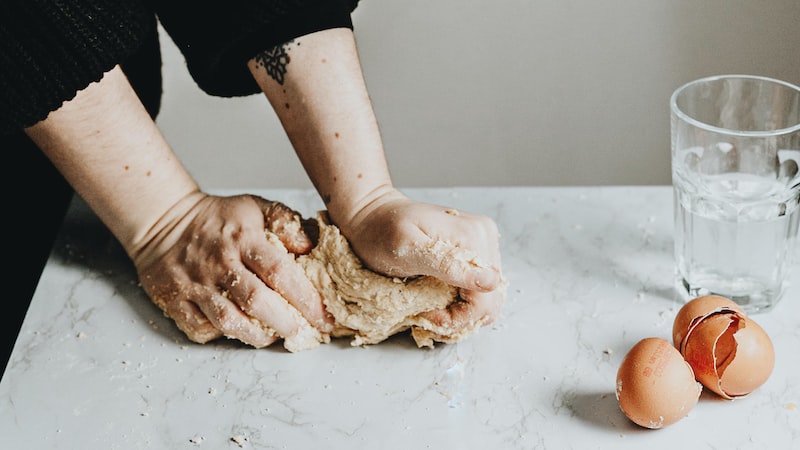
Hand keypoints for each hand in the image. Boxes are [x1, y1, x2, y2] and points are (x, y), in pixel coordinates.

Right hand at [131, 193, 333, 349]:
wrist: (164, 220)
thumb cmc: (218, 218)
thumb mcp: (255, 207)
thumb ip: (286, 222)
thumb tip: (310, 246)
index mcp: (243, 238)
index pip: (279, 271)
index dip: (306, 298)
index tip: (324, 316)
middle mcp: (220, 263)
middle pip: (256, 301)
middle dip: (285, 323)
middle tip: (302, 331)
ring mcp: (195, 284)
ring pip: (228, 321)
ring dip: (257, 335)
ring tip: (274, 336)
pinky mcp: (174, 300)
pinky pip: (200, 329)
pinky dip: (221, 337)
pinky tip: (238, 331)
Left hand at [338, 188, 505, 329]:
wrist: (373, 215)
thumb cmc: (382, 231)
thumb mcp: (407, 249)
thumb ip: (447, 264)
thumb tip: (489, 282)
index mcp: (474, 236)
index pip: (486, 296)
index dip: (459, 315)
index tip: (427, 313)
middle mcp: (485, 239)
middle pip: (491, 300)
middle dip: (460, 316)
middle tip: (427, 313)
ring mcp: (482, 246)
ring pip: (487, 299)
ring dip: (461, 312)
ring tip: (431, 307)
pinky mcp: (475, 255)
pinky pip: (479, 292)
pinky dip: (461, 304)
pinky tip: (438, 298)